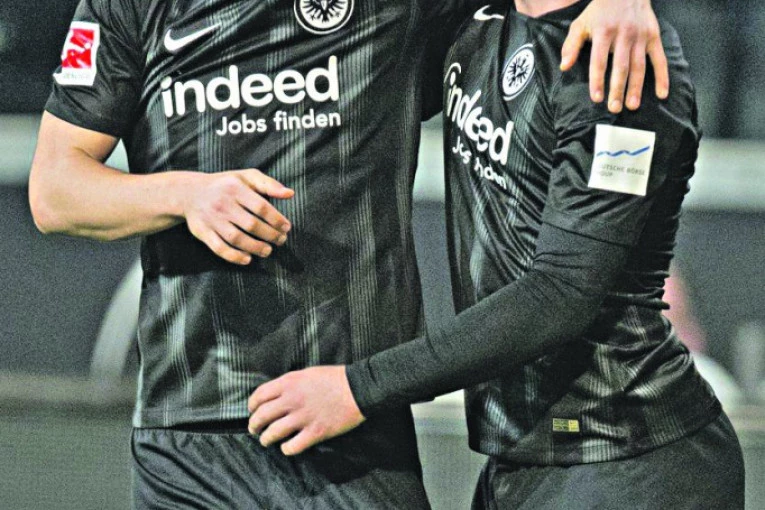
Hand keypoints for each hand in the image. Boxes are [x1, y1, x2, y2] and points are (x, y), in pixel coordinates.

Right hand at [183, 169, 293, 264]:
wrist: (189, 192)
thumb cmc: (226, 185)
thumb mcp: (246, 177)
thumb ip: (269, 184)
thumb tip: (290, 194)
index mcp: (235, 188)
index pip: (261, 207)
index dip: (276, 219)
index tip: (286, 228)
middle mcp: (223, 203)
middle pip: (251, 224)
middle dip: (270, 235)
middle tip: (281, 240)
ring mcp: (212, 219)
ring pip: (236, 238)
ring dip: (256, 247)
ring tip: (268, 251)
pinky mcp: (203, 232)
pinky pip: (220, 248)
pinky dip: (234, 256)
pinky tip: (248, 259)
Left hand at [247, 366, 365, 455]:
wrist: (358, 388)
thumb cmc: (335, 378)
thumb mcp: (307, 373)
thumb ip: (290, 384)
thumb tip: (276, 394)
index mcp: (289, 382)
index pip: (259, 395)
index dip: (252, 406)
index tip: (252, 411)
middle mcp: (292, 400)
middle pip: (262, 416)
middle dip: (254, 425)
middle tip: (254, 430)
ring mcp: (303, 417)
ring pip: (273, 433)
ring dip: (266, 439)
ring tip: (266, 441)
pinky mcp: (315, 432)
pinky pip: (292, 446)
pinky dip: (286, 449)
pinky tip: (287, 448)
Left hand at [560, 0, 668, 112]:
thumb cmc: (599, 12)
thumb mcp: (581, 24)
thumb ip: (571, 45)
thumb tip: (564, 67)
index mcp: (603, 32)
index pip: (599, 61)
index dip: (597, 80)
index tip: (596, 98)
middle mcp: (623, 35)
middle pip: (621, 66)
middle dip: (618, 89)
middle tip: (614, 108)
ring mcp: (640, 37)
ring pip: (639, 66)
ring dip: (636, 87)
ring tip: (632, 105)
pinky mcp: (654, 37)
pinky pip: (659, 59)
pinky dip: (662, 77)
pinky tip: (662, 94)